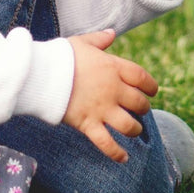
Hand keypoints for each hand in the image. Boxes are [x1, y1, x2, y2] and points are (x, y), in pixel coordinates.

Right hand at [63, 29, 158, 161]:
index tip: (151, 91)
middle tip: (139, 110)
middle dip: (142, 108)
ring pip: (129, 125)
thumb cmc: (60, 56)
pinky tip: (124, 158)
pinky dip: (117, 153)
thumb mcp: (82, 43)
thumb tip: (112, 33)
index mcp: (113, 68)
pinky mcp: (88, 124)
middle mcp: (113, 90)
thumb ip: (99, 40)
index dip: (150, 86)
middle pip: (139, 103)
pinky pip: (107, 143)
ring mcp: (102, 109)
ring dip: (134, 130)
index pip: (142, 78)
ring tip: (133, 130)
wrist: (41, 74)